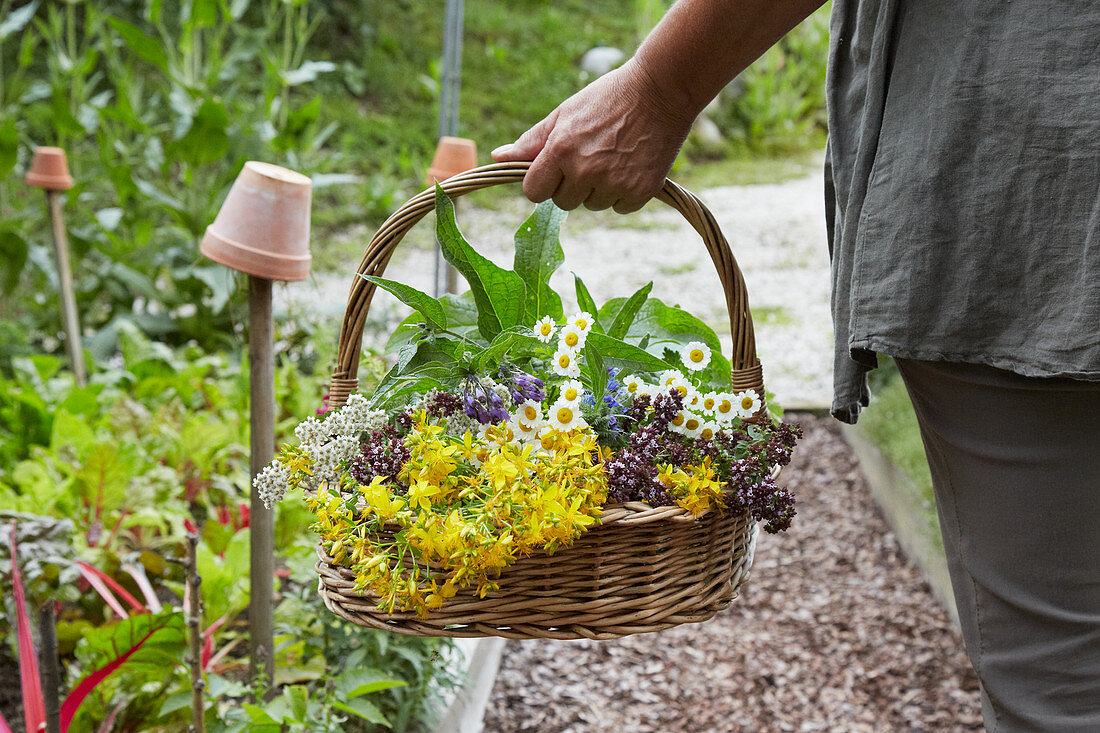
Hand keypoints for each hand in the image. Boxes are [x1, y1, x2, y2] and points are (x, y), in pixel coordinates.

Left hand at [491, 59, 694, 212]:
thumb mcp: (565, 113)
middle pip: (563, 202)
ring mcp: (614, 183)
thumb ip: (531, 141)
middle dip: (572, 185)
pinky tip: (632, 165)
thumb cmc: (608, 98)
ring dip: (599, 189)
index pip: (533, 192)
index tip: (555, 170)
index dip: (543, 182)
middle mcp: (585, 170)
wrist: (662, 89)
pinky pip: (620, 207)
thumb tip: (498, 157)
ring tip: (615, 156)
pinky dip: (625, 193)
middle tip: (592, 155)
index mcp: (560, 150)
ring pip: (593, 205)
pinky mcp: (641, 191)